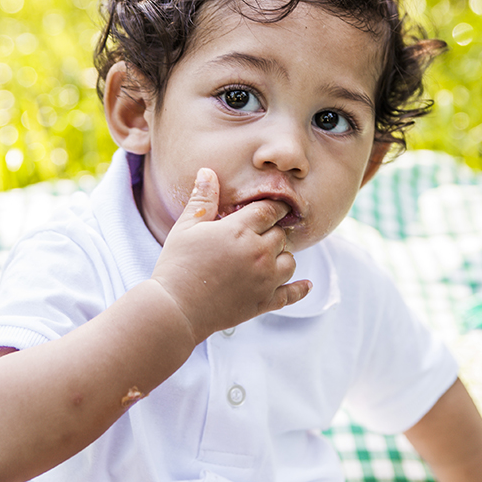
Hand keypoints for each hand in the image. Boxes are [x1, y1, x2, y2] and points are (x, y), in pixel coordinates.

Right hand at [151, 168, 311, 343]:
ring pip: (290, 261)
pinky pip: (291, 294)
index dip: (271, 207)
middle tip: (261, 233)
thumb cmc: (177, 265)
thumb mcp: (186, 227)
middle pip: (280, 234)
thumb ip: (202, 199)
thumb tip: (208, 172)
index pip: (269, 210)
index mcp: (240, 230)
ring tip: (269, 256)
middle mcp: (259, 253)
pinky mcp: (264, 303)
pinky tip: (306, 285)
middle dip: (272, 231)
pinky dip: (300, 289)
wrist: (175, 309)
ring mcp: (265, 280)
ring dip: (282, 256)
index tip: (271, 207)